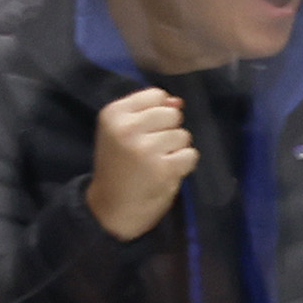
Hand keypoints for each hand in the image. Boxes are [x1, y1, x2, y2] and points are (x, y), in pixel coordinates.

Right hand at [87, 86, 197, 242]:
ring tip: (157, 162)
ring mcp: (146, 148)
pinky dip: (184, 165)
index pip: (156, 95)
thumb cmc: (119, 166)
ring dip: (176, 149)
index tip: (145, 130)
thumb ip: (148, 112)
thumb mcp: (121, 132)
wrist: (112, 207)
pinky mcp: (163, 168)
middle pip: (173, 114)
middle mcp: (128, 128)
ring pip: (183, 135)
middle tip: (152, 149)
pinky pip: (191, 155)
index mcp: (113, 113)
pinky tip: (166, 173)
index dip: (159, 112)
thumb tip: (178, 101)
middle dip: (169, 131)